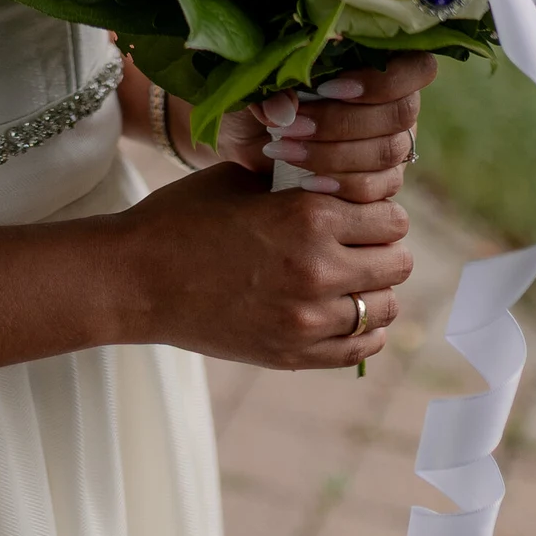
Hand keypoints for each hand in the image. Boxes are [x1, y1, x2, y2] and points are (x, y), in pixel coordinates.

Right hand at [118, 165, 411, 369]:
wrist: (137, 279)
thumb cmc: (183, 219)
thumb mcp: (242, 180)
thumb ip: (297, 181)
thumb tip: (340, 182)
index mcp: (309, 216)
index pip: (391, 218)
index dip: (380, 213)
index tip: (362, 214)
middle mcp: (318, 268)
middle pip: (397, 263)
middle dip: (382, 250)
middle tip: (359, 246)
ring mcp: (308, 319)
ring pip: (386, 308)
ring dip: (374, 291)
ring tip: (350, 281)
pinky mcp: (293, 354)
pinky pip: (360, 348)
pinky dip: (363, 331)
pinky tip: (343, 314)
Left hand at [211, 52, 435, 202]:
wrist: (248, 134)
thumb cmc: (261, 92)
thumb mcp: (260, 80)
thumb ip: (274, 88)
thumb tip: (283, 111)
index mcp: (381, 61)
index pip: (415, 67)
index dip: (379, 81)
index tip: (325, 88)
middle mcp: (396, 101)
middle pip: (400, 114)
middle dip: (341, 123)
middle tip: (292, 127)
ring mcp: (394, 142)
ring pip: (388, 152)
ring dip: (334, 155)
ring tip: (284, 151)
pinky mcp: (382, 179)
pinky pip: (377, 188)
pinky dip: (339, 185)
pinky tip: (305, 182)